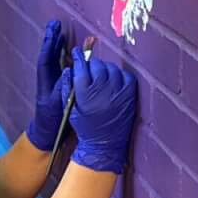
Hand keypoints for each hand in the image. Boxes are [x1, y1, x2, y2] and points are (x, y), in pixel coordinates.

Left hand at [24, 18, 68, 150]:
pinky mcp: (60, 86)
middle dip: (52, 40)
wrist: (48, 134)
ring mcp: (53, 82)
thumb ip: (63, 87)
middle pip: (49, 55)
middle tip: (55, 24)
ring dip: (58, 46)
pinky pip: (62, 67)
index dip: (49, 45)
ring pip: (55, 60)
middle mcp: (47, 80)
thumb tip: (68, 69)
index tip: (55, 32)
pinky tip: (71, 51)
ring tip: (62, 32)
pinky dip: (65, 57)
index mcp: (45, 82)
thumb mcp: (58, 103)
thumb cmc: (52, 120)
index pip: (46, 59)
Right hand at [66, 48, 137, 173]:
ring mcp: (117, 93)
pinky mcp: (130, 96)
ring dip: (105, 69)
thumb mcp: (70, 108)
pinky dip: (120, 75)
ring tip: (102, 74)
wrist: (104, 145)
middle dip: (91, 64)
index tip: (77, 52)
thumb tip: (69, 68)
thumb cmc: (84, 127)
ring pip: (111, 69)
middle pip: (96, 65)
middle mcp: (102, 91)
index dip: (78, 58)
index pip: (81, 68)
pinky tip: (115, 80)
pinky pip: (126, 76)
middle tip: (90, 67)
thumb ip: (67, 87)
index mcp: (85, 94)